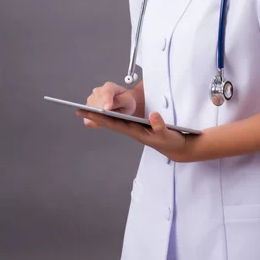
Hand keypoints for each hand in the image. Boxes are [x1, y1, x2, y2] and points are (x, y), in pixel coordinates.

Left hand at [76, 105, 192, 162]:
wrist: (179, 148)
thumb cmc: (172, 141)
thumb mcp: (168, 134)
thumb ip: (160, 125)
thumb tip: (152, 115)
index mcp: (137, 132)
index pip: (115, 123)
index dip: (101, 118)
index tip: (88, 113)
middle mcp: (133, 131)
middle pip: (111, 123)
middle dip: (96, 116)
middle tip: (80, 110)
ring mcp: (136, 130)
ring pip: (116, 122)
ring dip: (103, 117)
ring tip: (89, 110)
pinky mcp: (140, 128)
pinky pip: (123, 122)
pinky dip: (113, 117)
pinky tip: (108, 114)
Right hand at [79, 81, 136, 128]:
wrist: (124, 104)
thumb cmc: (126, 101)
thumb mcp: (128, 101)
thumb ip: (119, 102)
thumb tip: (107, 107)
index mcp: (109, 87)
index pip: (106, 92)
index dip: (107, 101)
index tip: (107, 109)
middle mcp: (98, 91)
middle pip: (96, 103)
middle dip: (102, 112)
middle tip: (110, 118)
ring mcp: (91, 99)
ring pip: (90, 111)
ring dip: (98, 118)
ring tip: (108, 119)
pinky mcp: (88, 109)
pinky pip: (87, 119)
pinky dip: (93, 123)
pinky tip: (102, 123)